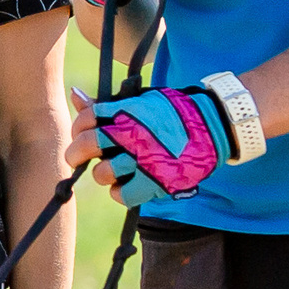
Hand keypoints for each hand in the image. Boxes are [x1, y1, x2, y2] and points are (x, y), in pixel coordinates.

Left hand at [70, 82, 238, 206]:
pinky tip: (127, 184)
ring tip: (113, 170)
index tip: (80, 133)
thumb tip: (75, 93)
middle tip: (75, 159)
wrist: (213, 126)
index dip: (78, 127)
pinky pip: (121, 195)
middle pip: (87, 144)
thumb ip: (108, 104)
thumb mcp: (142, 101)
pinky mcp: (154, 183)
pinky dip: (120, 192)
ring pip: (102, 173)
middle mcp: (131, 134)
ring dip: (103, 174)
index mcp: (127, 111)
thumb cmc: (174, 113)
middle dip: (75, 154)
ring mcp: (142, 160)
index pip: (86, 117)